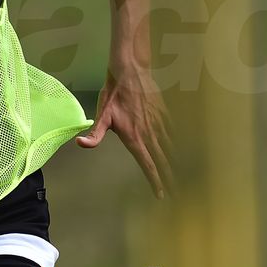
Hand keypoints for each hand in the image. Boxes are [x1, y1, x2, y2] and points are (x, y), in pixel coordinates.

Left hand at [74, 63, 173, 198]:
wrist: (130, 71)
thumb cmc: (113, 94)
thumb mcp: (102, 115)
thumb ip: (95, 133)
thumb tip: (81, 144)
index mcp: (134, 137)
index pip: (147, 163)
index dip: (155, 180)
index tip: (161, 194)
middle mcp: (149, 134)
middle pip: (163, 160)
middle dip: (170, 178)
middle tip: (178, 193)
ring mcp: (159, 124)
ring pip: (171, 148)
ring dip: (177, 164)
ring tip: (184, 178)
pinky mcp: (165, 114)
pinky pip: (175, 133)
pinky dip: (180, 145)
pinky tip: (185, 152)